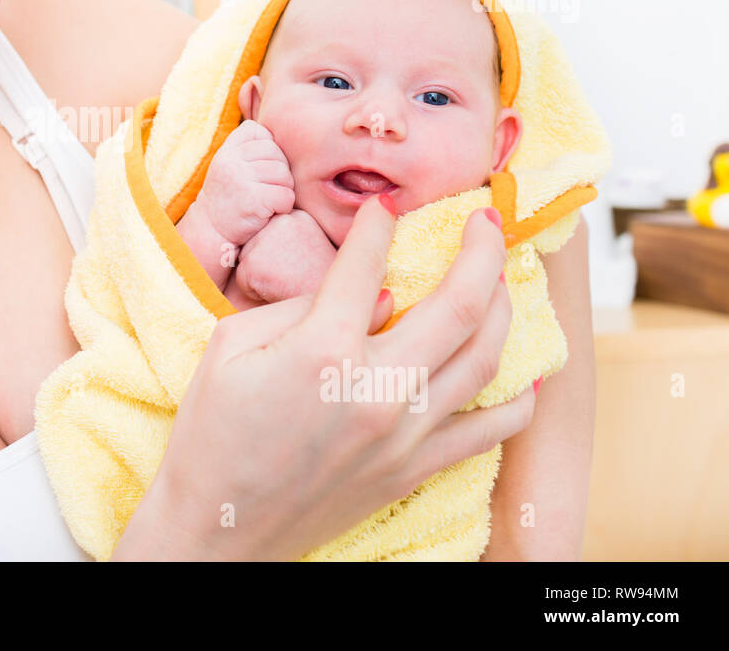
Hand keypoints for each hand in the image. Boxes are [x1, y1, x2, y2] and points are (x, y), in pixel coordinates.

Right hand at [114, 197, 531, 560]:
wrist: (218, 530)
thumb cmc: (212, 436)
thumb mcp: (230, 350)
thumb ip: (300, 308)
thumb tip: (374, 294)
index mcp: (322, 352)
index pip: (368, 264)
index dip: (380, 224)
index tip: (386, 207)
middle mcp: (377, 390)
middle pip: (461, 304)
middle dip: (481, 250)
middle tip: (484, 222)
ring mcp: (404, 435)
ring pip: (486, 359)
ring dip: (505, 308)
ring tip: (502, 280)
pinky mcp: (414, 471)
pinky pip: (489, 430)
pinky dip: (517, 398)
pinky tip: (526, 373)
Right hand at [188, 120, 294, 249]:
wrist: (210, 232)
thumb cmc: (229, 197)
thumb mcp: (231, 164)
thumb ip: (247, 145)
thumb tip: (270, 111)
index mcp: (227, 150)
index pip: (261, 133)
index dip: (268, 151)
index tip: (258, 169)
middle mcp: (231, 161)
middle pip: (277, 155)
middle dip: (279, 173)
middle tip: (265, 189)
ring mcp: (240, 180)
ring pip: (284, 176)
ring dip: (283, 191)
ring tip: (267, 200)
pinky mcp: (252, 200)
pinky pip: (286, 196)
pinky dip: (283, 207)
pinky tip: (268, 212)